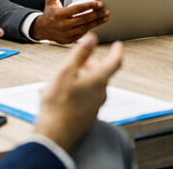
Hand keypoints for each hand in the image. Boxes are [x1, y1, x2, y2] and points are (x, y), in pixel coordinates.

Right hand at [31, 0, 109, 42]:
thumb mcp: (50, 0)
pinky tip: (97, 23)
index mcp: (60, 14)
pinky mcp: (69, 40)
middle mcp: (63, 25)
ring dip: (97, 22)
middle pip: (84, 19)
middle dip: (97, 14)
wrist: (42, 29)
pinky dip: (90, 28)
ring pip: (85, 27)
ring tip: (105, 17)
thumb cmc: (49, 13)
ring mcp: (67, 33)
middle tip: (106, 11)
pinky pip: (82, 34)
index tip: (99, 3)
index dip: (90, 5)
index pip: (78, 9)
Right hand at [34, 33, 122, 150]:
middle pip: (101, 74)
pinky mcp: (87, 116)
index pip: (115, 62)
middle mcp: (101, 94)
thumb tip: (92, 38)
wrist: (54, 134)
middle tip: (81, 58)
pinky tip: (61, 92)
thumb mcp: (66, 72)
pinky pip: (85, 97)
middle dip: (92, 64)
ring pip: (93, 86)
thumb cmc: (58, 104)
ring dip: (83, 77)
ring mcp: (95, 106)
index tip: (118, 45)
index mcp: (98, 81)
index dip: (117, 51)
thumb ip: (80, 53)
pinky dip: (78, 90)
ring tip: (66, 75)